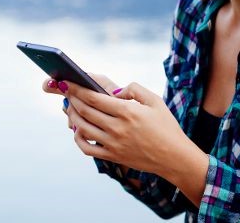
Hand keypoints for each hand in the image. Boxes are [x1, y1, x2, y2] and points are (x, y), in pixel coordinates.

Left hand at [60, 80, 203, 178]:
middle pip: (84, 110)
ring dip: (72, 115)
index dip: (76, 88)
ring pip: (82, 128)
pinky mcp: (112, 157)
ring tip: (70, 106)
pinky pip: (87, 148)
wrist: (174, 157)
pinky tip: (78, 129)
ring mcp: (113, 144)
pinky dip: (78, 138)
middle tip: (66, 90)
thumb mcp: (155, 100)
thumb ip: (134, 89)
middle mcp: (117, 128)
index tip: (67, 81)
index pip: (93, 97)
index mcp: (127, 111)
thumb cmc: (166, 126)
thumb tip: (114, 92)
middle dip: (71, 98)